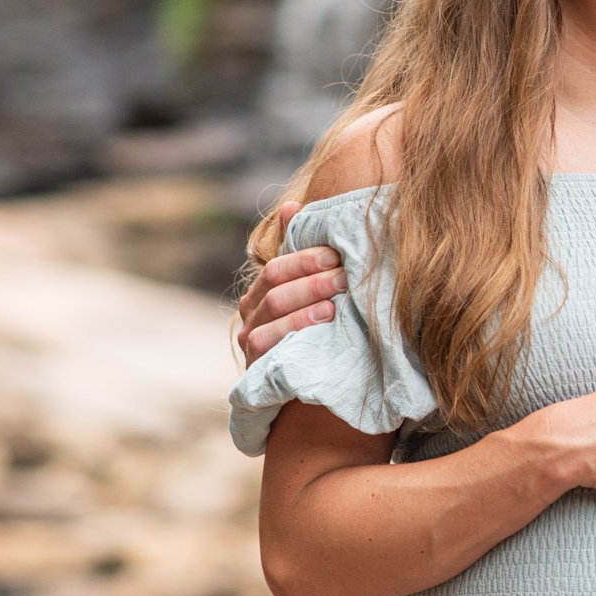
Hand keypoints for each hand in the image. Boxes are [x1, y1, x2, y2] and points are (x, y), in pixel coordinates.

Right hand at [237, 202, 346, 362]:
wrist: (308, 391)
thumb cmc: (314, 334)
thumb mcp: (310, 293)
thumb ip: (300, 254)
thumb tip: (293, 205)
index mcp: (260, 291)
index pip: (276, 266)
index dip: (304, 258)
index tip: (336, 253)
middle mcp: (250, 313)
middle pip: (275, 286)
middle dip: (312, 278)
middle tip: (344, 275)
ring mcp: (250, 340)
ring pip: (273, 311)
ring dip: (307, 301)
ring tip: (336, 299)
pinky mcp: (257, 364)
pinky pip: (271, 341)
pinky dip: (298, 327)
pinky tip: (324, 321)